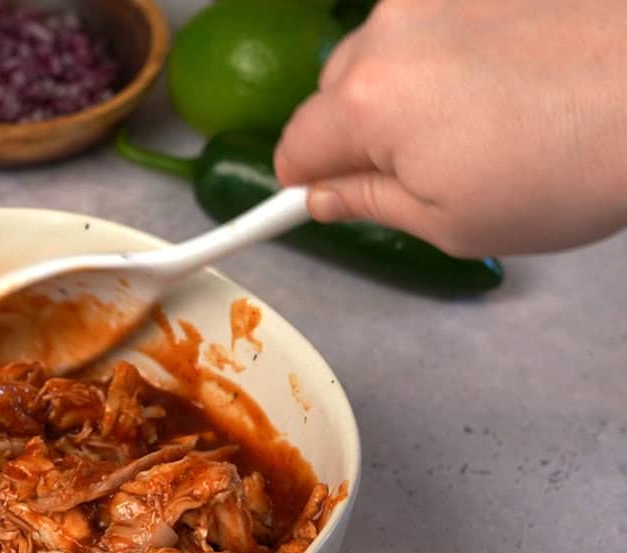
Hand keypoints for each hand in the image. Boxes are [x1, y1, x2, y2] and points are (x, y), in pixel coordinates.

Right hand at [274, 0, 626, 255]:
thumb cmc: (566, 169)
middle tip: (424, 167)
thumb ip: (369, 206)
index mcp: (366, 102)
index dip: (304, 182)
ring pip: (379, 53)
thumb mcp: (451, 223)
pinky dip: (444, 52)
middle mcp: (387, 32)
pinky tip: (500, 78)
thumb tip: (323, 197)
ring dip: (400, 88)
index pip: (293, 147)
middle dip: (358, 132)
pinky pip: (429, 22)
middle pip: (332, 94)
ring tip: (477, 119)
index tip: (325, 199)